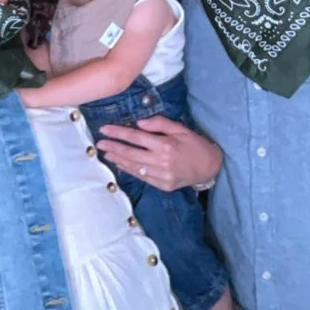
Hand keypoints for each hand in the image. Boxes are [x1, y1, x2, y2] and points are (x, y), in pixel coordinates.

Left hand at [97, 113, 222, 193]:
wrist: (209, 167)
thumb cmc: (194, 145)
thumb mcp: (181, 129)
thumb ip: (160, 124)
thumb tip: (139, 123)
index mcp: (165, 145)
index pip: (136, 138)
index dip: (118, 133)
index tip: (104, 130)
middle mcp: (161, 161)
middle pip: (131, 153)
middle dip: (113, 147)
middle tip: (99, 143)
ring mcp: (161, 175)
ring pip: (133, 167)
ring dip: (118, 160)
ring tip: (106, 154)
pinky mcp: (162, 185)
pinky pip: (142, 177)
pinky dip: (129, 171)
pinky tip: (121, 165)